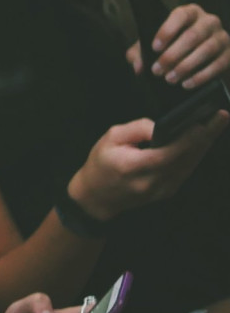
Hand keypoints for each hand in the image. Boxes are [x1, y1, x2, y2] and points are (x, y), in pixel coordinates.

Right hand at [68, 111, 228, 219]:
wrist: (97, 195)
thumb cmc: (100, 163)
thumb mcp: (110, 138)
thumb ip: (137, 129)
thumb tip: (162, 125)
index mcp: (132, 167)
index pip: (167, 153)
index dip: (188, 138)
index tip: (203, 122)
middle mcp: (151, 182)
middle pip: (186, 158)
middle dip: (205, 136)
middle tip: (221, 117)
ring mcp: (162, 190)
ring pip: (190, 165)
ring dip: (205, 144)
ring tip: (217, 125)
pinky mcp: (168, 192)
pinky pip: (186, 170)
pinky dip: (195, 154)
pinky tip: (203, 141)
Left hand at [126, 3, 229, 87]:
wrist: (200, 59)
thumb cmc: (172, 46)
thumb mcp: (154, 46)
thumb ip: (140, 52)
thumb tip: (138, 67)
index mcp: (189, 13)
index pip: (180, 15)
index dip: (167, 30)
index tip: (154, 47)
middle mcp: (209, 21)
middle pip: (192, 35)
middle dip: (173, 55)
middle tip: (157, 71)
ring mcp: (222, 36)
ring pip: (207, 49)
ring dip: (186, 66)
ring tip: (170, 79)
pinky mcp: (229, 53)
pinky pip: (218, 64)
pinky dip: (201, 76)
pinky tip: (187, 84)